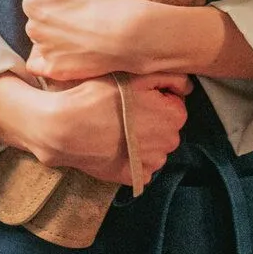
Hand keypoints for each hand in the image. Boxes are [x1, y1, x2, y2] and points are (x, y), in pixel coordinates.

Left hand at [23, 0, 152, 80]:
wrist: (128, 32)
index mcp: (34, 4)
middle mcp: (32, 29)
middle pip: (39, 18)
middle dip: (54, 15)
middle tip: (82, 12)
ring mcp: (44, 52)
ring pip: (42, 40)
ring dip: (55, 36)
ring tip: (83, 32)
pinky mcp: (55, 70)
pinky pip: (42, 65)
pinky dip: (49, 59)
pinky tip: (67, 52)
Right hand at [30, 72, 191, 185]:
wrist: (64, 127)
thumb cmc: (100, 97)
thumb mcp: (138, 76)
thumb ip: (172, 79)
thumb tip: (188, 89)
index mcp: (174, 116)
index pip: (176, 105)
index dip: (158, 99)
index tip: (138, 97)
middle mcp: (169, 143)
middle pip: (167, 127)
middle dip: (154, 119)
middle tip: (127, 111)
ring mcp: (150, 163)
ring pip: (156, 148)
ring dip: (146, 140)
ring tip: (120, 128)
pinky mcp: (131, 177)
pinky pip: (142, 168)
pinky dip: (135, 159)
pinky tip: (119, 147)